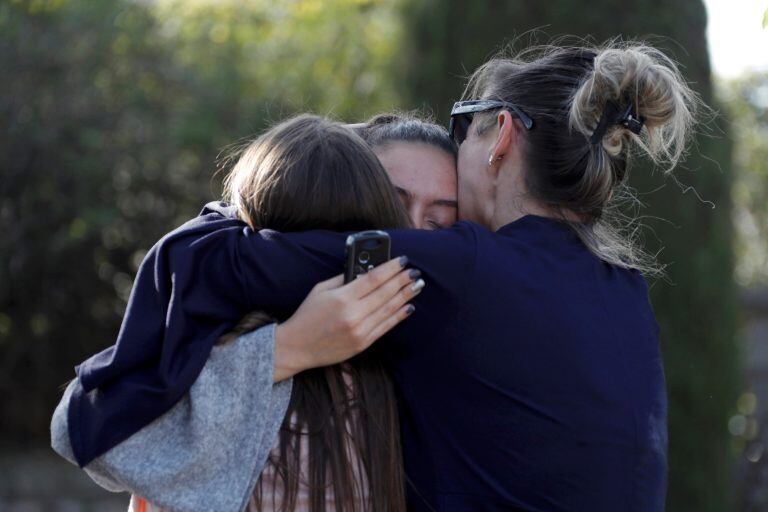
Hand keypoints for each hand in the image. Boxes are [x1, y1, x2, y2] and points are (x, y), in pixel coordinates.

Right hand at [272, 256, 423, 381]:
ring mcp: (360, 330)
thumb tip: (367, 270)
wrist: (296, 347)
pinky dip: (399, 316)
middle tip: (415, 272)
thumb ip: (344, 279)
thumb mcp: (320, 290)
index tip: (403, 261)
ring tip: (417, 286)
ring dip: (406, 296)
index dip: (392, 268)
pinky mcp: (363, 343)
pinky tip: (408, 306)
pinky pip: (385, 327)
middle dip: (403, 280)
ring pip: (389, 309)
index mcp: (342, 297)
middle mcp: (353, 314)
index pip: (374, 278)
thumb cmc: (307, 315)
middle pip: (386, 293)